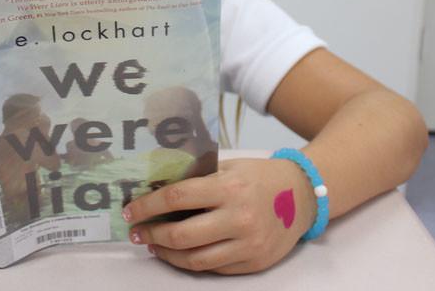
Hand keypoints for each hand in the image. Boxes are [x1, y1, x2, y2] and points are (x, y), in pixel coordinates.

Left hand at [122, 158, 316, 274]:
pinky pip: (214, 268)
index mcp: (229, 187)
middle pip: (181, 234)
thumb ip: (196, 177)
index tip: (131, 210)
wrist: (302, 194)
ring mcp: (248, 244)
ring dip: (166, 253)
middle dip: (152, 233)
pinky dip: (190, 262)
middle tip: (136, 231)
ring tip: (153, 244)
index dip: (148, 206)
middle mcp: (239, 218)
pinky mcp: (254, 262)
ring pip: (195, 259)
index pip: (177, 197)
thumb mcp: (228, 166)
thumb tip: (154, 188)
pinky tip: (178, 253)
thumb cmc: (258, 176)